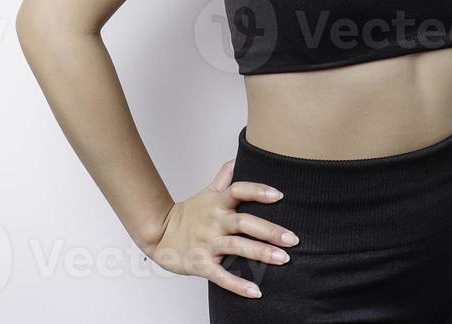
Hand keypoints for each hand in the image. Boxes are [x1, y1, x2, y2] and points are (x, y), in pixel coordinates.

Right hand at [139, 159, 296, 299]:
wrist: (158, 234)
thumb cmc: (188, 214)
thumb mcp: (206, 194)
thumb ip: (223, 178)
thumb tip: (237, 159)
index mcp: (217, 204)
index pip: (239, 191)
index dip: (257, 191)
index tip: (278, 195)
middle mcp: (215, 222)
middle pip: (244, 222)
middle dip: (270, 230)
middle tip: (293, 238)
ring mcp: (208, 243)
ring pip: (237, 247)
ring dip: (261, 253)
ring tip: (284, 259)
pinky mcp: (201, 264)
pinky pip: (221, 275)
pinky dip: (238, 285)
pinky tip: (256, 291)